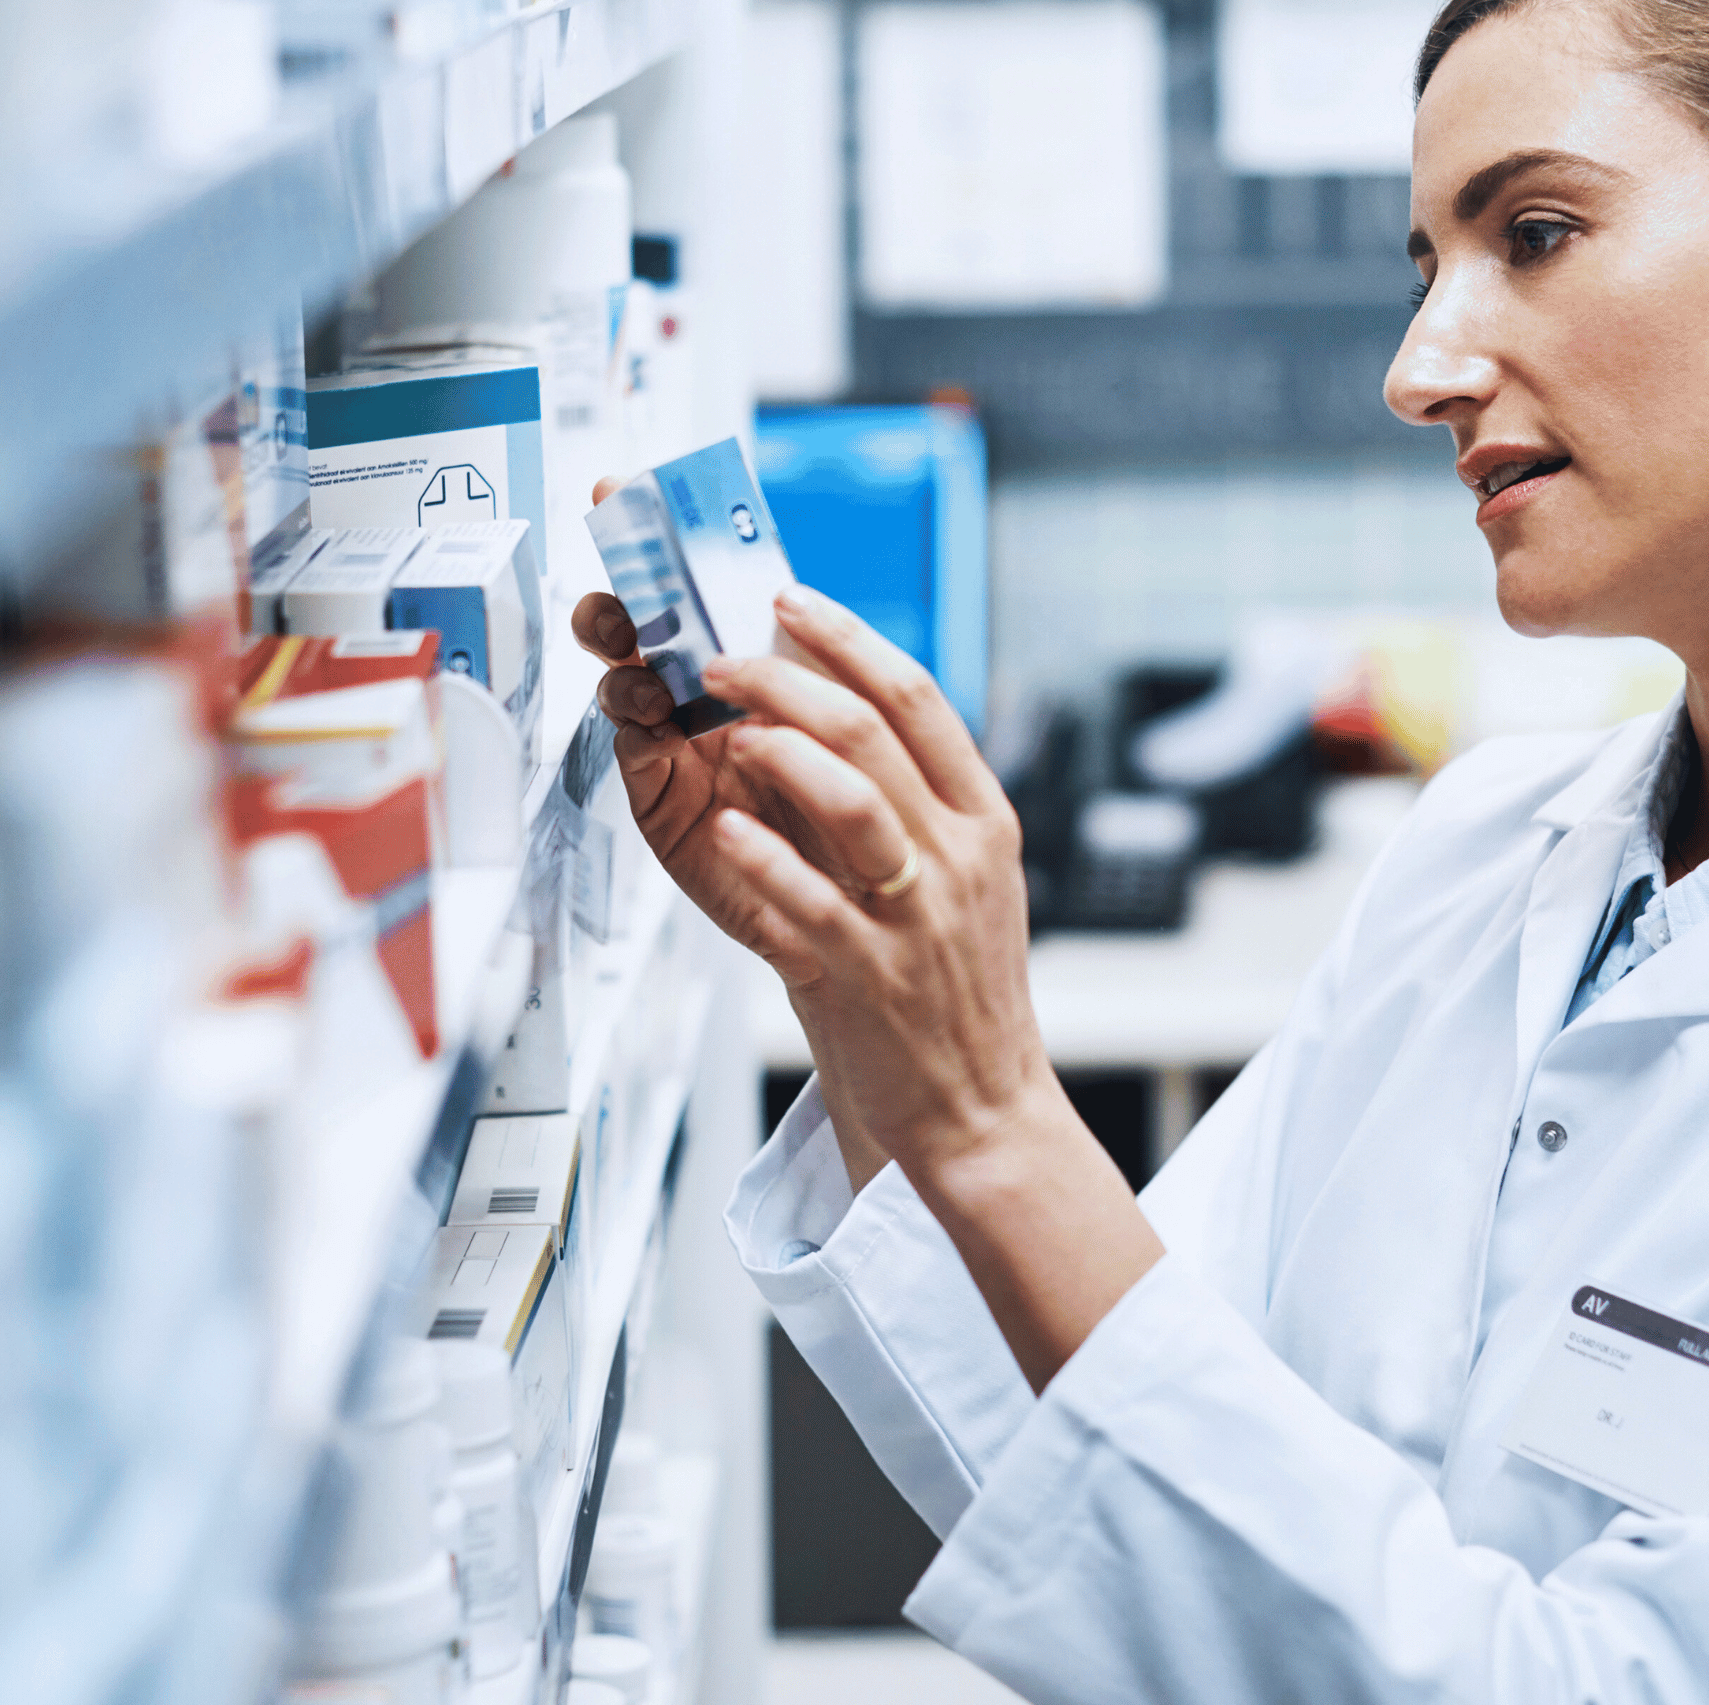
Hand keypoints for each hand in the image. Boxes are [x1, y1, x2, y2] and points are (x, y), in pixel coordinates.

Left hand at [578, 565, 1036, 1178]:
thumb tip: (842, 717)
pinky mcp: (869, 975)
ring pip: (853, 801)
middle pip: (874, 733)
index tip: (791, 602)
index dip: (849, 639)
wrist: (982, 1105)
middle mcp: (958, 857)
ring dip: (780, 749)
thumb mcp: (968, 877)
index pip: (920, 700)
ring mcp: (916, 915)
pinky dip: (764, 858)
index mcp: (984, 819)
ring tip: (726, 728)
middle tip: (724, 659)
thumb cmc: (957, 988)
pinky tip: (726, 826)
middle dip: (789, 678)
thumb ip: (920, 802)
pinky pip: (812, 902)